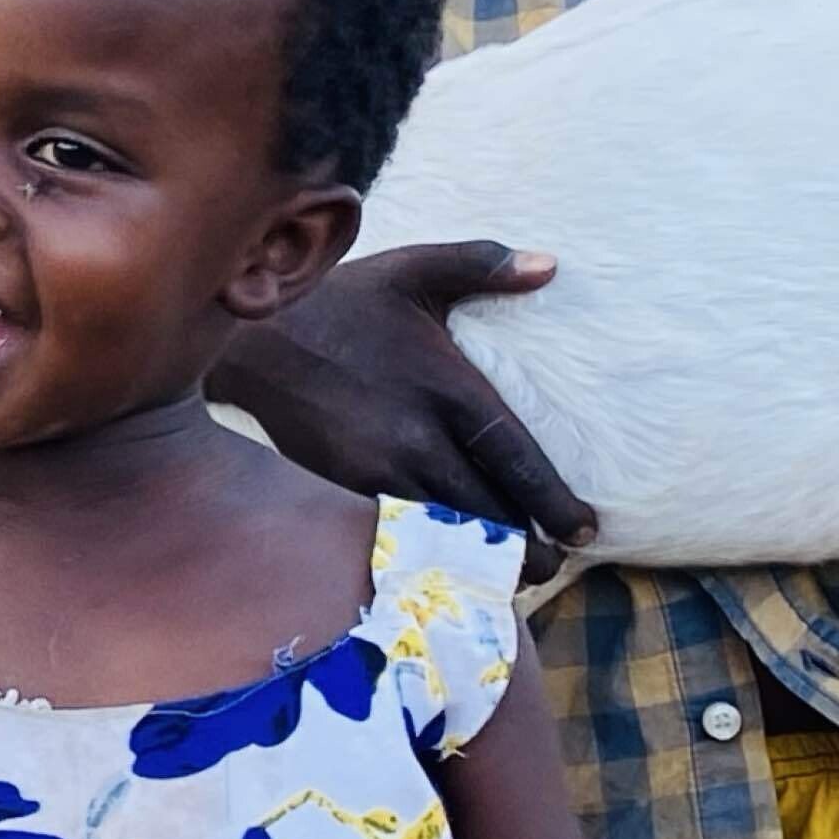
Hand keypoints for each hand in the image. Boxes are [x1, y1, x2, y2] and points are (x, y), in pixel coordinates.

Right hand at [214, 241, 595, 562]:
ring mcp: (375, 469)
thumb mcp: (414, 271)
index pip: (514, 457)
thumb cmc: (343, 302)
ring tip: (509, 573)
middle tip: (554, 564)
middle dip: (525, 549)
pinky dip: (430, 552)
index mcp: (446, 387)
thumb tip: (551, 266)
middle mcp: (415, 437)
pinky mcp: (344, 487)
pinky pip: (399, 531)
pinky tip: (449, 562)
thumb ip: (482, 265)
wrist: (255, 338)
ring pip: (444, 533)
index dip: (553, 500)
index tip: (583, 527)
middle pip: (486, 512)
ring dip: (479, 558)